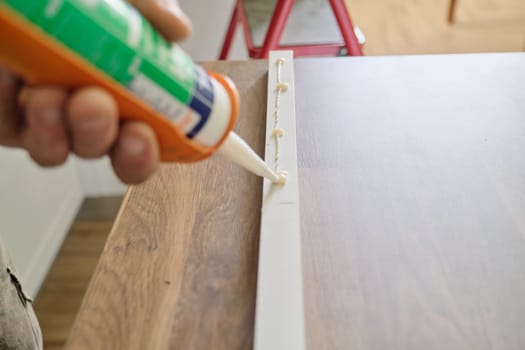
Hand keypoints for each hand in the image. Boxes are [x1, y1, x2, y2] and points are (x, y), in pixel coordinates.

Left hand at [0, 0, 191, 183]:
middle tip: (96, 104)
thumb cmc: (67, 1)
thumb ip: (150, 8)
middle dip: (100, 134)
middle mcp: (85, 103)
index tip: (142, 132)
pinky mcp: (5, 110)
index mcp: (122, 86)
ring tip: (49, 96)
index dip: (145, 148)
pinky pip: (10, 127)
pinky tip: (12, 79)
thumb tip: (177, 28)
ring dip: (56, 133)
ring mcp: (44, 110)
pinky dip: (12, 109)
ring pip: (55, 150)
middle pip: (100, 146)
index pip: (142, 135)